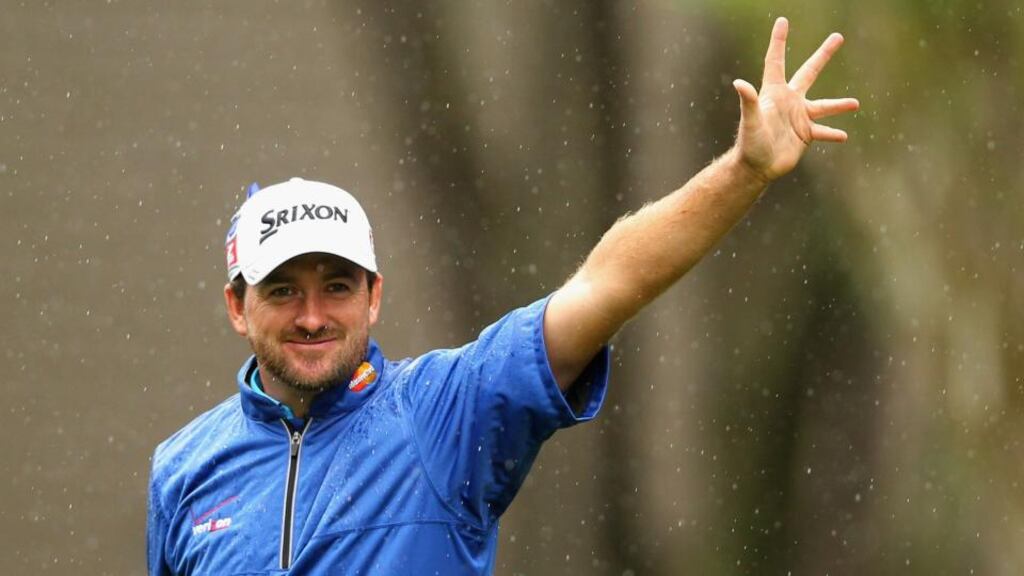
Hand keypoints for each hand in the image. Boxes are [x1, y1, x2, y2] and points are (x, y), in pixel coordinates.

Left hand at [732, 17, 859, 182]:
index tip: (783, 21)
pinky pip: (823, 131)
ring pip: (824, 105)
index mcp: (774, 92)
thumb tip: (738, 82)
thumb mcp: (750, 121)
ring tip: (855, 103)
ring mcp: (799, 117)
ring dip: (839, 104)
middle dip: (823, 55)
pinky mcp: (805, 134)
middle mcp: (789, 101)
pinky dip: (833, 133)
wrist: (757, 167)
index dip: (778, 41)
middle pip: (809, 72)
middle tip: (838, 37)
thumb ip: (748, 101)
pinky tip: (843, 135)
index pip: (776, 61)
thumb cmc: (750, 143)